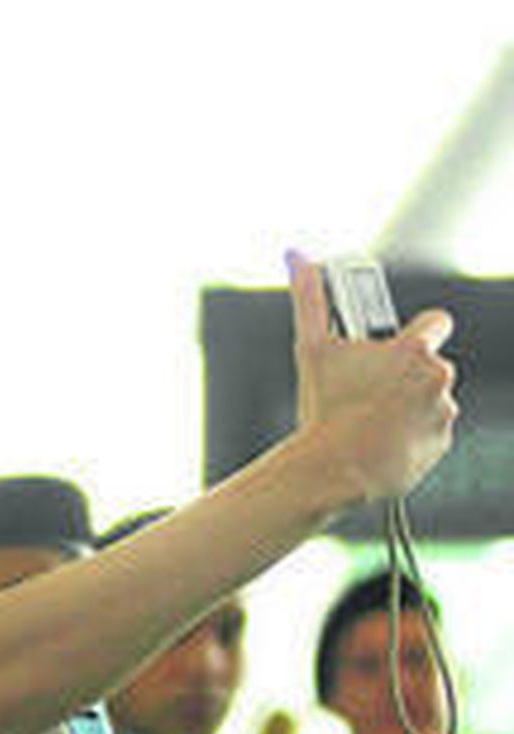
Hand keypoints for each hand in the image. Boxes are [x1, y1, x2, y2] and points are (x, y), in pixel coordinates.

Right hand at [287, 251, 458, 502]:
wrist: (332, 471)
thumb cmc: (323, 409)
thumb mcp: (311, 349)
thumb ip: (309, 298)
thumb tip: (297, 257)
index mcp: (413, 351)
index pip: (436, 323)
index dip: (415, 332)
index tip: (396, 346)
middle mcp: (438, 378)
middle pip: (427, 366)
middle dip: (402, 375)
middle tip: (365, 389)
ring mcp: (442, 413)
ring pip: (429, 399)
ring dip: (407, 405)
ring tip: (369, 419)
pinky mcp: (440, 444)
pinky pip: (429, 432)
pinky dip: (410, 435)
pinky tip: (379, 441)